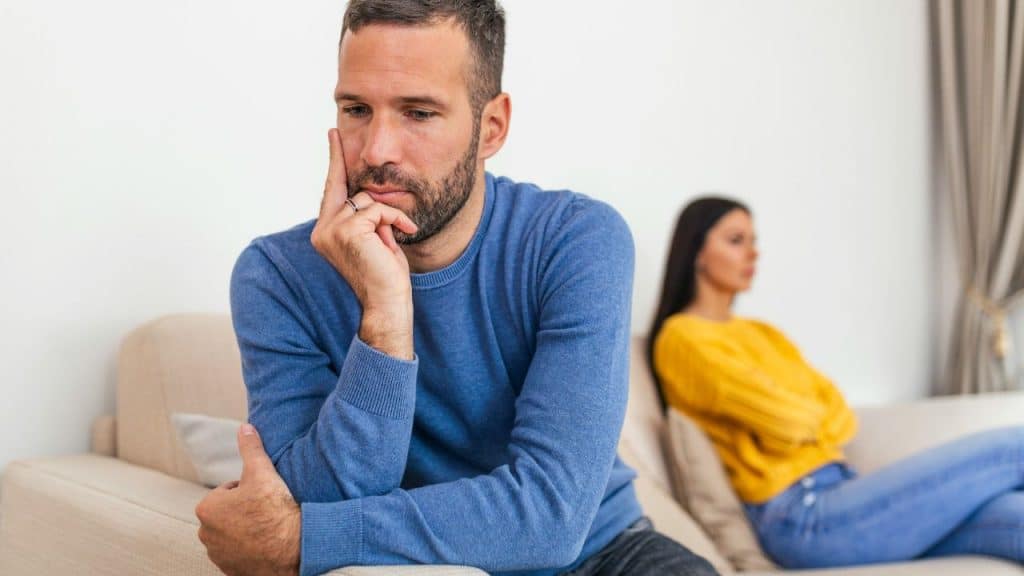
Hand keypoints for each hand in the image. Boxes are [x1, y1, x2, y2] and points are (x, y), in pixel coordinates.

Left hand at [195, 424, 300, 575]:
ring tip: (268, 527)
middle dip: (245, 510)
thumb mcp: (262, 472)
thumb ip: (251, 448)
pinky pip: (239, 553)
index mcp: (207, 508)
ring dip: (247, 530)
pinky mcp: (230, 570)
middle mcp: (206, 534)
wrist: (294, 548)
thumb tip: (245, 427)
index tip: (263, 496)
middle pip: (230, 513)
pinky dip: (250, 549)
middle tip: (267, 511)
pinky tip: (267, 543)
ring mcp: (217, 555)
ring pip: (234, 533)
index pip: (229, 490)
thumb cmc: (274, 510)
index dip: (249, 490)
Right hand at [310, 128, 417, 358]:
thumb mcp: (375, 239)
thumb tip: (368, 195)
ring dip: (387, 217)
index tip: (333, 134)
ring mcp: (332, 229)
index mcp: (325, 232)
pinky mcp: (347, 230)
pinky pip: (378, 209)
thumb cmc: (386, 276)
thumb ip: (367, 217)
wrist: (387, 304)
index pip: (331, 189)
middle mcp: (322, 229)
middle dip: (351, 173)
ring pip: (367, 199)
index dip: (334, 160)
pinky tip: (402, 236)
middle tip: (340, 142)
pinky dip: (395, 220)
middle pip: (346, 188)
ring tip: (392, 240)